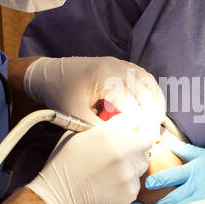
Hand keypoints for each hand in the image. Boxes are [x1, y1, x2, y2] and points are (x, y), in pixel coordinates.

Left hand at [24, 56, 165, 128]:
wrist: (47, 74)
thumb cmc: (59, 94)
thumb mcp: (75, 115)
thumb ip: (97, 127)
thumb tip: (121, 139)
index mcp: (104, 78)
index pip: (130, 103)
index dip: (137, 123)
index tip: (140, 140)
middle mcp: (115, 67)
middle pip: (145, 89)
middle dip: (152, 112)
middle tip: (154, 133)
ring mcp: (118, 64)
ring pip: (147, 80)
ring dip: (155, 100)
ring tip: (157, 120)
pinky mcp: (119, 66)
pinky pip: (142, 76)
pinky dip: (150, 91)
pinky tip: (151, 106)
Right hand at [26, 114, 151, 203]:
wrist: (59, 201)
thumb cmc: (64, 167)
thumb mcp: (77, 136)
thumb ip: (104, 127)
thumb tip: (123, 123)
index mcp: (109, 133)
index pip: (136, 121)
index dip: (133, 127)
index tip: (130, 132)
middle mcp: (123, 151)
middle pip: (146, 143)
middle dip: (136, 146)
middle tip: (122, 154)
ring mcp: (129, 173)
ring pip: (142, 165)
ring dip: (132, 166)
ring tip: (112, 172)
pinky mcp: (130, 193)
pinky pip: (136, 184)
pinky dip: (127, 184)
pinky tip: (109, 186)